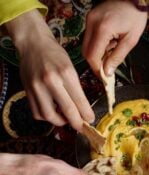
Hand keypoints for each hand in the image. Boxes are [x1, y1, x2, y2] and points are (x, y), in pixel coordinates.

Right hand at [5, 10, 93, 130]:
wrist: (32, 43)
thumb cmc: (55, 55)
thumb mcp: (71, 68)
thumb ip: (76, 89)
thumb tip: (83, 111)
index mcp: (66, 73)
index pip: (79, 100)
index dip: (86, 114)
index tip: (90, 120)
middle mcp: (50, 80)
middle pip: (66, 111)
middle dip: (76, 123)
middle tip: (81, 126)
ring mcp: (37, 87)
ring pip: (49, 116)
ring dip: (59, 121)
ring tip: (65, 118)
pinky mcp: (27, 91)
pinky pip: (37, 113)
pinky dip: (46, 117)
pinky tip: (52, 112)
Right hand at [82, 0, 146, 75]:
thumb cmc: (135, 17)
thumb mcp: (130, 40)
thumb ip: (117, 57)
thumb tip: (107, 72)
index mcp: (103, 29)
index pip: (92, 56)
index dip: (97, 69)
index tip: (104, 77)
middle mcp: (92, 23)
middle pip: (86, 52)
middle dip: (96, 62)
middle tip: (107, 67)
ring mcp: (89, 19)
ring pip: (86, 45)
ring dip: (97, 53)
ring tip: (112, 50)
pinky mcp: (90, 18)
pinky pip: (89, 37)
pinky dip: (97, 45)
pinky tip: (109, 42)